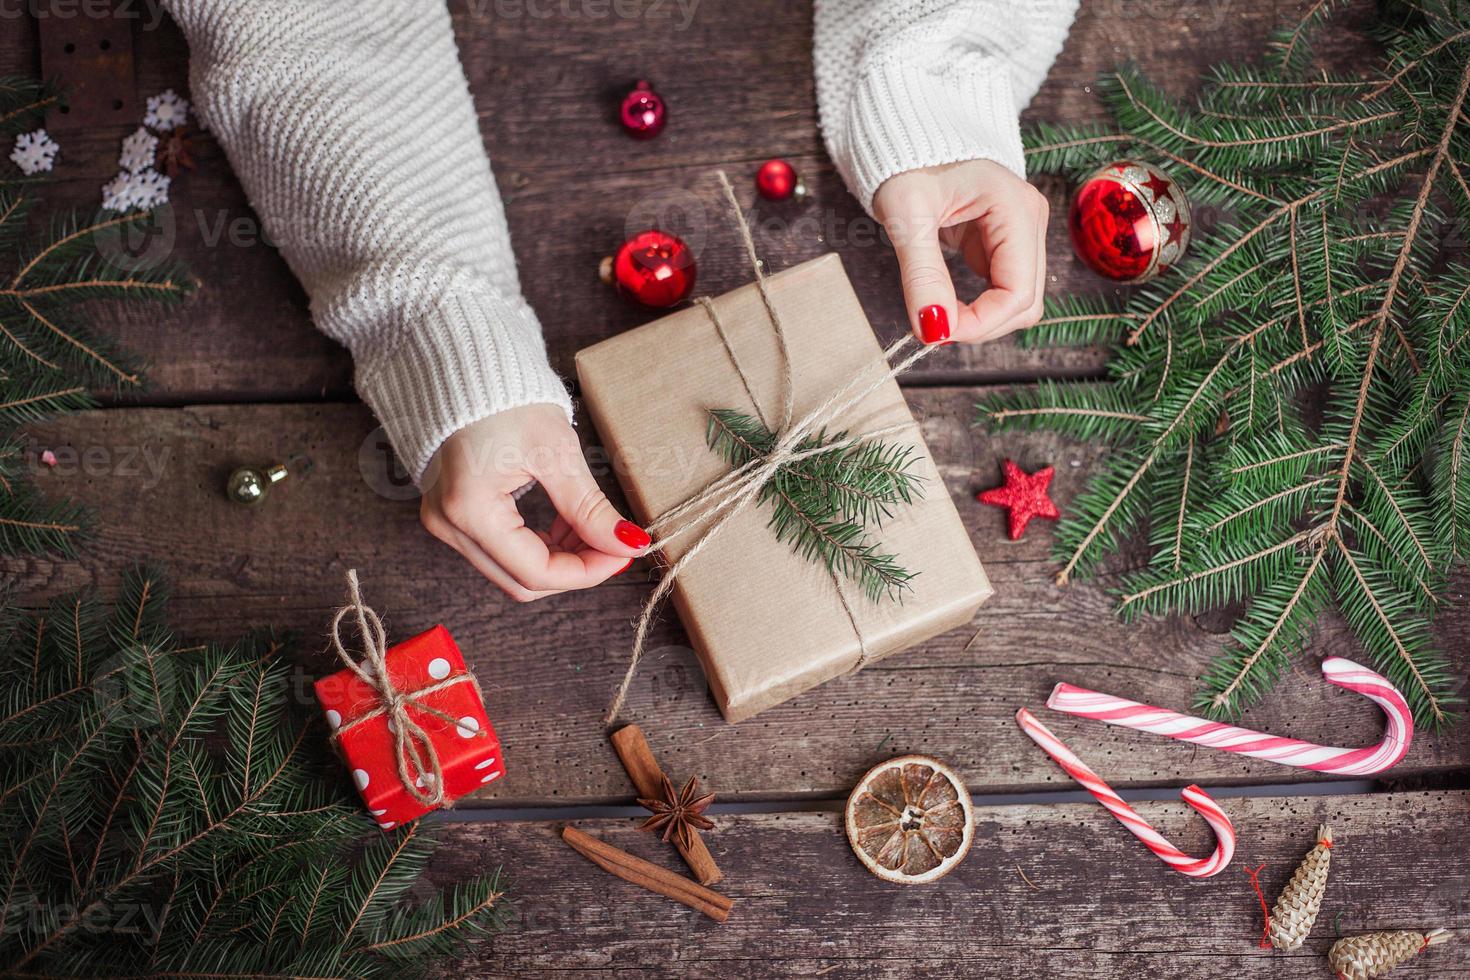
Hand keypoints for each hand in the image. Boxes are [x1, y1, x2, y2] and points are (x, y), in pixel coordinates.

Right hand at [419, 404, 648, 601]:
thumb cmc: (507, 398)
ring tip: (590, 527)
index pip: (535, 572)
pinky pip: (500, 550)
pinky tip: (564, 523)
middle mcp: (448, 525)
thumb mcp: (556, 452)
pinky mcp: (451, 514)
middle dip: (575, 568)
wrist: (467, 365)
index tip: (624, 553)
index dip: (587, 571)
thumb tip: (627, 544)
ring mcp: (444, 522)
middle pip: (520, 580)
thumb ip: (589, 508)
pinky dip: (537, 545)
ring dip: (558, 558)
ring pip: (511, 569)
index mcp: (468, 510)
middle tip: (614, 545)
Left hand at [872, 159, 1048, 344]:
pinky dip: (975, 305)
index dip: (980, 324)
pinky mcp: (1005, 241)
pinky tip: (944, 298)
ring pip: (1017, 301)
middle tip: (930, 326)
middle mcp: (1030, 220)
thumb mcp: (908, 217)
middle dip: (980, 325)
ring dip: (979, 318)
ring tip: (934, 310)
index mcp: (1016, 209)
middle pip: (1025, 303)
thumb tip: (934, 330)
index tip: (936, 332)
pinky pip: (1001, 289)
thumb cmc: (907, 160)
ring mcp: (1021, 231)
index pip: (1018, 292)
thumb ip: (922, 276)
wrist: (908, 131)